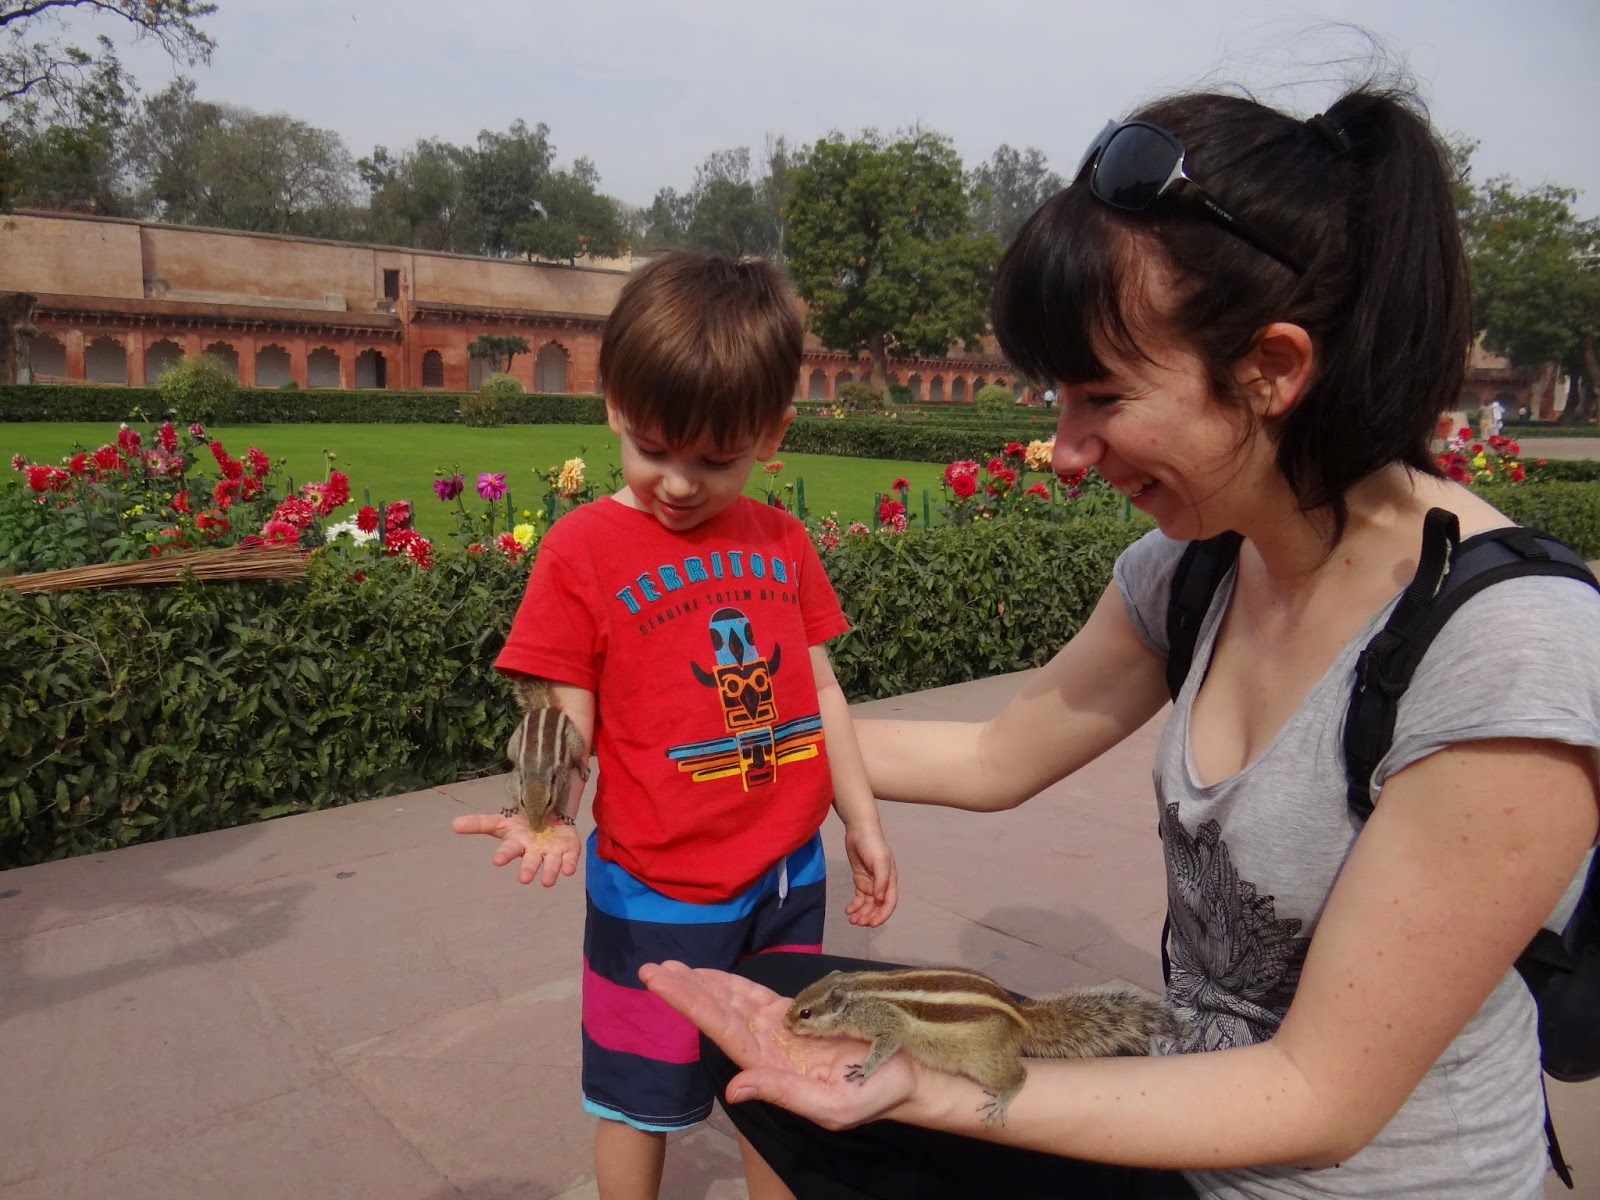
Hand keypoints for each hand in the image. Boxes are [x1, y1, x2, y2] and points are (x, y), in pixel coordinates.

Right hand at [451, 810, 580, 885]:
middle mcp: (534, 852)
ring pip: (551, 865)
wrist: (550, 815)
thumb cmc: (523, 823)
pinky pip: (570, 859)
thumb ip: (480, 824)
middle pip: (530, 862)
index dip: (504, 855)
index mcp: (517, 844)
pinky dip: (569, 865)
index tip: (497, 861)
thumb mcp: (502, 821)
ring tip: (546, 882)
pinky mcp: (569, 851)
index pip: (508, 850)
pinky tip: (569, 871)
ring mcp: (552, 853)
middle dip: (527, 870)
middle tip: (524, 879)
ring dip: (549, 873)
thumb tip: (453, 824)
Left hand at [639, 961, 915, 1130]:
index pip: (720, 1029)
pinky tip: (712, 976)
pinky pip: (756, 995)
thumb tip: (735, 1089)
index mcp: (768, 1066)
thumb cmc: (871, 1096)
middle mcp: (766, 1045)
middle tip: (651, 969)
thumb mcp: (829, 1106)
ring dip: (703, 983)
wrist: (904, 1078)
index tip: (658, 982)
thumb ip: (782, 1094)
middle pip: (717, 1011)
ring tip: (671, 967)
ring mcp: (779, 1029)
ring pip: (732, 1000)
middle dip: (685, 990)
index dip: (689, 1003)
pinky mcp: (797, 1014)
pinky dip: (732, 983)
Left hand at [842, 822, 897, 926]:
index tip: (872, 924)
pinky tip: (848, 910)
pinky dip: (854, 906)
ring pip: (867, 904)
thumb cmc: (873, 844)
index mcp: (890, 880)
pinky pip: (859, 898)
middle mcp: (882, 884)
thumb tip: (880, 898)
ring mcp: (871, 883)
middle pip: (877, 906)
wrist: (859, 830)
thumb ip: (881, 880)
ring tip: (852, 920)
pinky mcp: (860, 880)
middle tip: (858, 923)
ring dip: (861, 914)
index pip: (889, 902)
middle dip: (869, 916)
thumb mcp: (880, 861)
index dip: (882, 915)